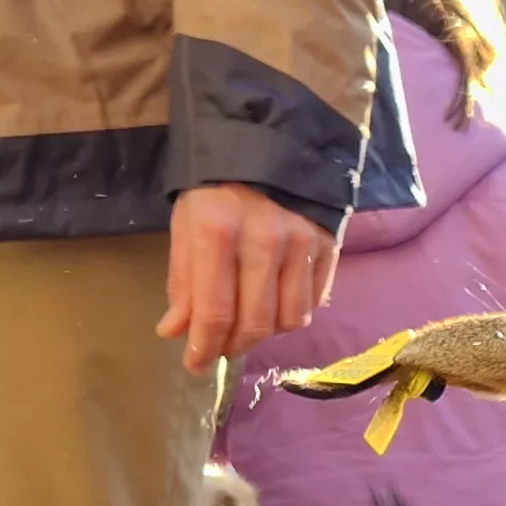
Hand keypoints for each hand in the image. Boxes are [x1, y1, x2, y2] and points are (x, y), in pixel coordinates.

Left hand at [158, 184, 340, 372]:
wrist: (270, 140)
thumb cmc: (216, 186)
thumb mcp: (187, 225)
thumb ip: (184, 281)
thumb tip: (176, 332)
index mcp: (217, 231)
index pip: (215, 311)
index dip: (204, 348)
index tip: (195, 366)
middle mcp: (264, 239)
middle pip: (256, 323)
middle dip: (235, 346)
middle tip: (222, 346)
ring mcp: (302, 242)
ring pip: (290, 319)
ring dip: (267, 332)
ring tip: (250, 322)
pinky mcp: (329, 244)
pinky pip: (314, 301)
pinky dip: (294, 312)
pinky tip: (276, 301)